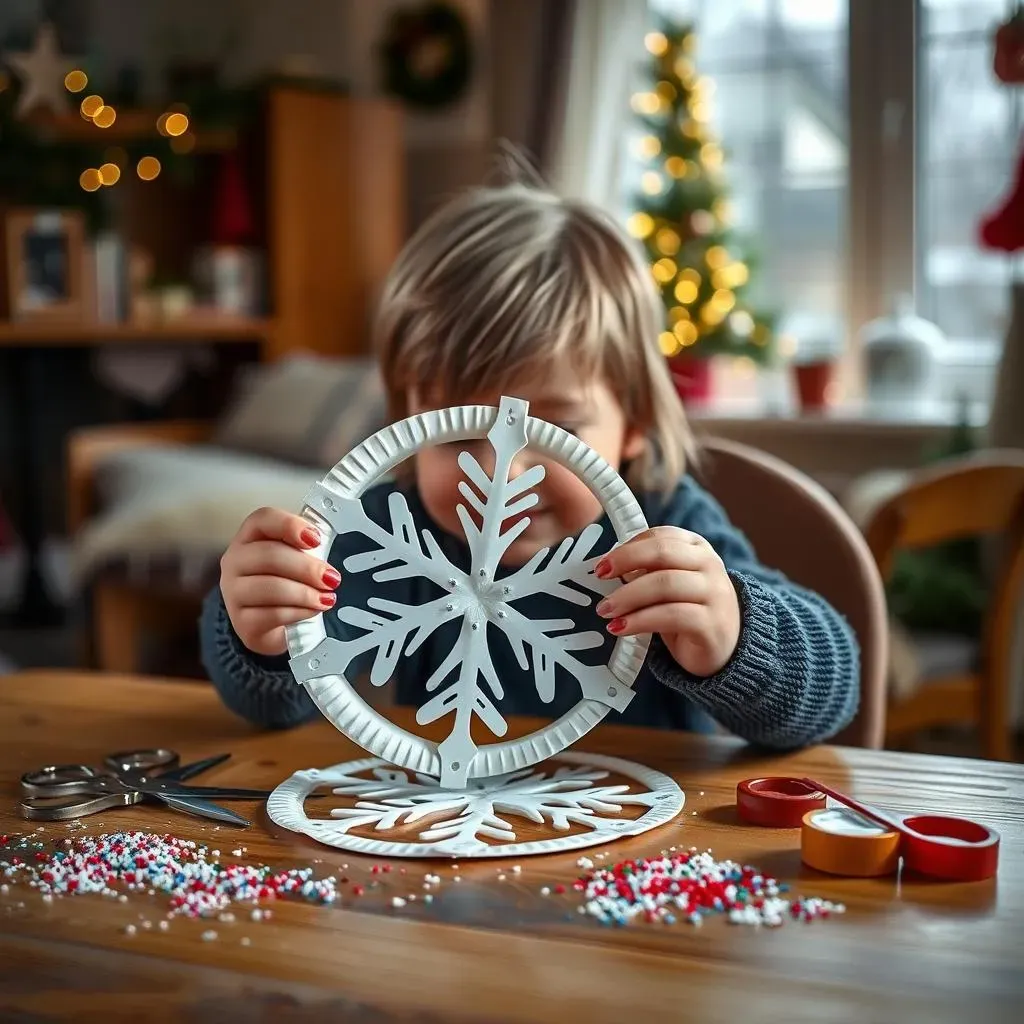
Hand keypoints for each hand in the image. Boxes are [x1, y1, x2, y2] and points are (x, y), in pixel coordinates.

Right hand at [220, 507, 339, 656]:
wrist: (272, 627)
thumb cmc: (286, 586)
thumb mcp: (296, 561)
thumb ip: (308, 549)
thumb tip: (333, 547)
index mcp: (249, 538)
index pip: (263, 519)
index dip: (290, 525)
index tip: (316, 539)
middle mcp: (235, 561)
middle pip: (270, 555)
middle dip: (307, 567)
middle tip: (331, 578)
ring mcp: (234, 593)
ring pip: (271, 587)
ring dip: (306, 593)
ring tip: (327, 598)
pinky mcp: (242, 622)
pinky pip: (273, 614)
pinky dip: (299, 612)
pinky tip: (313, 611)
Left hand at [593, 526, 740, 677]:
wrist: (726, 649)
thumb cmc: (689, 612)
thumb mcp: (668, 585)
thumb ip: (646, 572)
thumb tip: (607, 568)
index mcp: (697, 548)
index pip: (661, 536)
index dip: (628, 547)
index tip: (602, 563)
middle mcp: (709, 565)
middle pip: (663, 553)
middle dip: (625, 562)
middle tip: (599, 576)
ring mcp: (714, 594)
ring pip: (665, 584)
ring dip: (628, 596)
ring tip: (605, 610)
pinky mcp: (711, 624)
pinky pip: (671, 616)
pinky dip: (639, 621)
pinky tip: (620, 628)